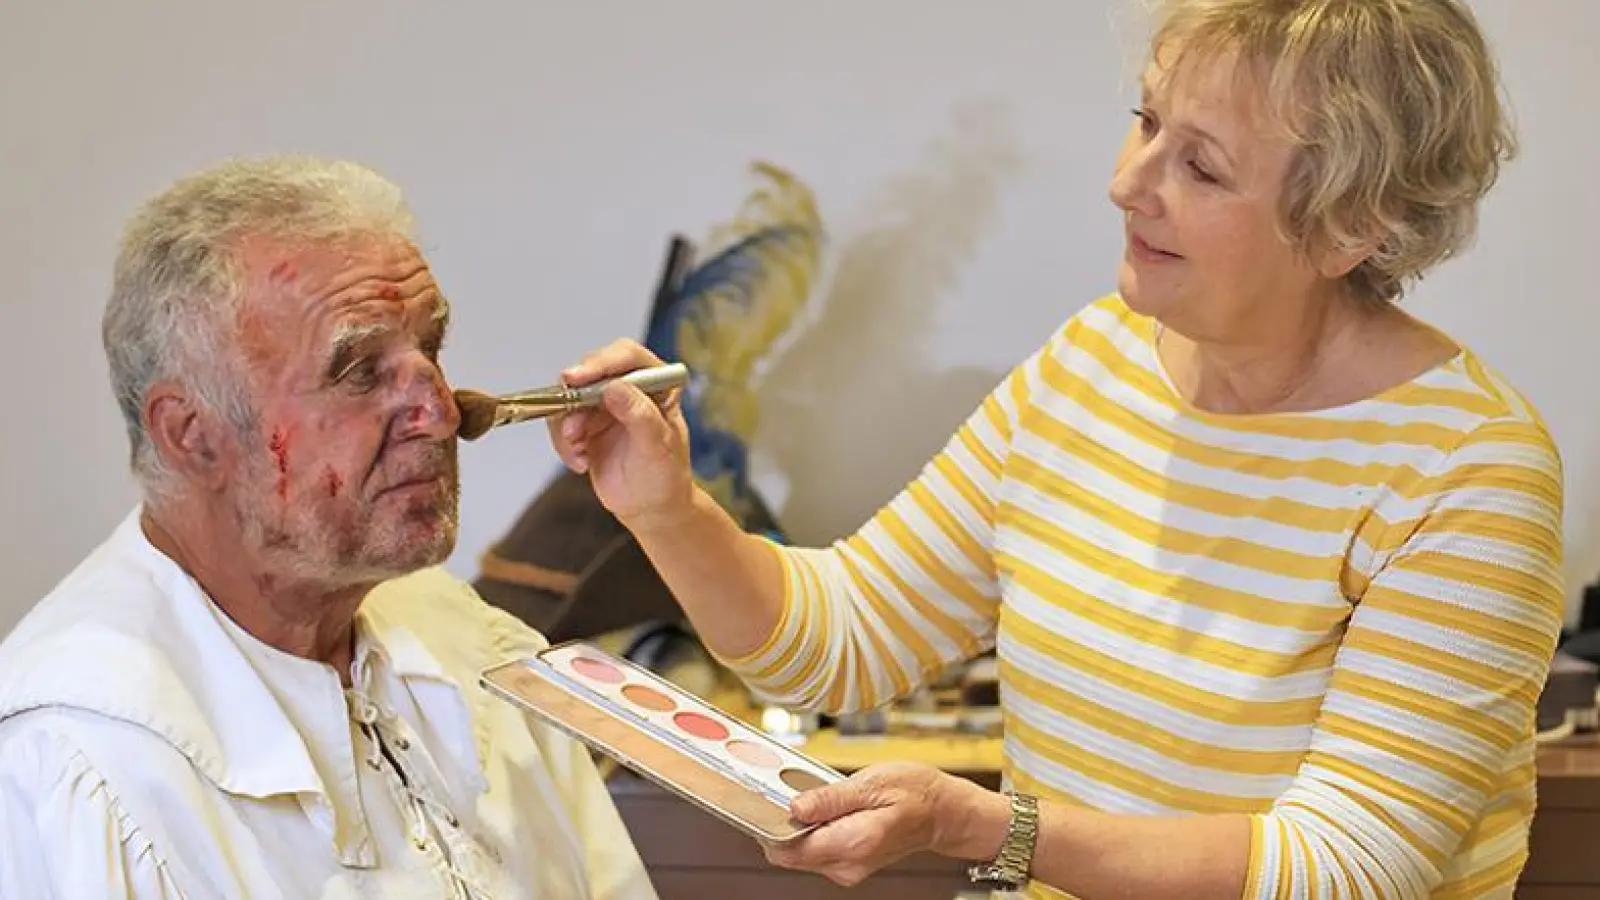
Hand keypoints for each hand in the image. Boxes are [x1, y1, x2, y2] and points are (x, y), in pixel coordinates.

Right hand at [550, 339, 694, 529]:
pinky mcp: (586, 424)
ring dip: (567, 424)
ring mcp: (605, 405)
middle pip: (591, 372)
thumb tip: (615, 387)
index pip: (627, 357)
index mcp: (658, 383)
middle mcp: (630, 387)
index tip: (578, 378)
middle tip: (572, 425)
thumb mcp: (658, 446)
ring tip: (579, 451)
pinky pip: (561, 422)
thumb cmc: (666, 476)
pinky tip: (580, 461)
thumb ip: (639, 415)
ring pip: (569, 397)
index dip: (601, 363)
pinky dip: (564, 443)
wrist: (651, 508)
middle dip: (575, 398)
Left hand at [761, 762, 1007, 887]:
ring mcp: (847, 868)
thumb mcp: (872, 782)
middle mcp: (847, 864)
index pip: (789, 849)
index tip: (761, 801)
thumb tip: (794, 807)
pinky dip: (812, 830)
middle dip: (782, 823)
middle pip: (789, 852)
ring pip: (800, 852)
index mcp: (852, 843)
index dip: (769, 826)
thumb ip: (830, 798)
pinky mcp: (847, 864)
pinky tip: (825, 808)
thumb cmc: (916, 793)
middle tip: (789, 790)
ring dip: (798, 825)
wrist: (942, 813)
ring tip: (815, 795)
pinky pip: (815, 849)